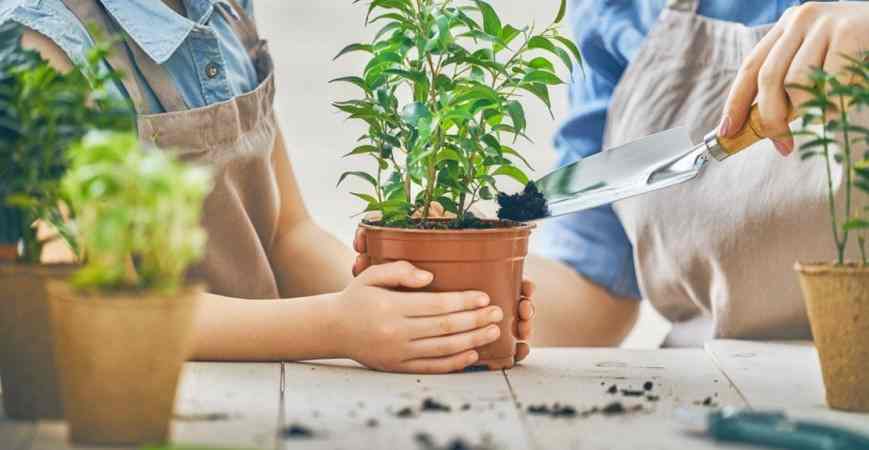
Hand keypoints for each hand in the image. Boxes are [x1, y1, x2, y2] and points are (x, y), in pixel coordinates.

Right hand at [333, 261, 504, 372]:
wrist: (333, 329)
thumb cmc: (356, 297)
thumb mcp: (371, 275)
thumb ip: (399, 271)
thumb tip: (430, 277)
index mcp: (391, 307)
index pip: (436, 305)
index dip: (463, 301)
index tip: (484, 296)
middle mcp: (396, 332)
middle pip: (445, 327)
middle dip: (475, 320)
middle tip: (498, 313)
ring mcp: (398, 353)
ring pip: (443, 348)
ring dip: (472, 341)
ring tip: (493, 332)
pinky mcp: (398, 367)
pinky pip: (432, 367)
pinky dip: (454, 362)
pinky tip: (472, 354)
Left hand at [720, 2, 868, 155]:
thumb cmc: (855, 50)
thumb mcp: (817, 58)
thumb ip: (792, 83)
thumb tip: (765, 126)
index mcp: (785, 27)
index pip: (750, 68)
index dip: (735, 103)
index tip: (728, 132)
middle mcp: (799, 20)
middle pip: (768, 78)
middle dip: (770, 118)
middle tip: (782, 144)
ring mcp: (824, 23)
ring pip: (796, 82)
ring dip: (807, 111)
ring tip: (825, 116)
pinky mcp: (849, 31)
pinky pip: (830, 81)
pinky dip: (833, 103)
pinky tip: (841, 106)